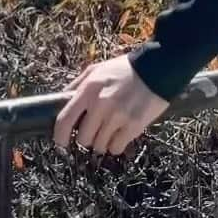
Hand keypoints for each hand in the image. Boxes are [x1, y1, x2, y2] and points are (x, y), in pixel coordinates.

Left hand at [53, 55, 168, 155]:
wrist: (158, 69)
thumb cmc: (125, 69)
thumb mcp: (97, 69)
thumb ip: (78, 84)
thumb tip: (63, 99)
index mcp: (88, 90)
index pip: (65, 120)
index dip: (59, 136)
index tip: (61, 143)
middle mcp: (100, 105)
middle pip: (83, 138)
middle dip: (87, 138)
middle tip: (95, 131)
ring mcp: (117, 117)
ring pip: (99, 146)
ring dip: (103, 142)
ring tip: (110, 131)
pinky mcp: (133, 126)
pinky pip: (116, 148)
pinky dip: (117, 145)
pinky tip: (121, 134)